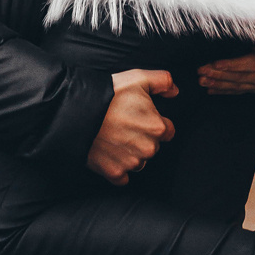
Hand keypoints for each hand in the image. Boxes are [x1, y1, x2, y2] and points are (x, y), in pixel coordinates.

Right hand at [86, 69, 176, 184]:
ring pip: (138, 162)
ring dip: (130, 153)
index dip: (155, 122)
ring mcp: (131, 163)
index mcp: (157, 127)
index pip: (167, 130)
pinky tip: (108, 152)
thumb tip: (175, 92)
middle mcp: (148, 148)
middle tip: (124, 124)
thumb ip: (163, 81)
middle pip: (152, 146)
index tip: (141, 117)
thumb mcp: (138, 78)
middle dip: (142, 137)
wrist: (78, 112)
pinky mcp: (115, 173)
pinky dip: (117, 167)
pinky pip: (122, 176)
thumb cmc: (109, 94)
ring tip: (114, 136)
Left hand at [197, 46, 254, 94]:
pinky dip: (225, 91)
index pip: (248, 64)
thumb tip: (240, 32)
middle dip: (217, 75)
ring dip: (218, 84)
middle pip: (239, 77)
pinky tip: (212, 91)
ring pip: (237, 86)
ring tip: (202, 82)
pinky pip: (239, 91)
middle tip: (200, 72)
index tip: (214, 64)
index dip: (230, 65)